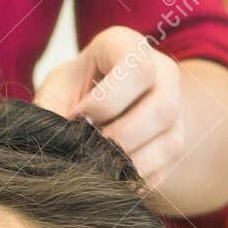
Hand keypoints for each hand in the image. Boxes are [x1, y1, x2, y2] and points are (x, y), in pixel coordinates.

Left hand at [34, 25, 186, 191]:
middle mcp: (161, 70)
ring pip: (171, 142)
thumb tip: (60, 144)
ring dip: (129, 163)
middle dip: (120, 138)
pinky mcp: (173, 143)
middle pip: (164, 106)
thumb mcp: (53, 97)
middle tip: (89, 150)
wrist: (84, 119)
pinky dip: (133, 181)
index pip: (137, 69)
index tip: (77, 118)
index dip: (105, 103)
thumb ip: (52, 114)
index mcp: (125, 46)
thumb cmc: (66, 101)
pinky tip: (109, 176)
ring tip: (97, 165)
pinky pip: (164, 169)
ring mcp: (174, 107)